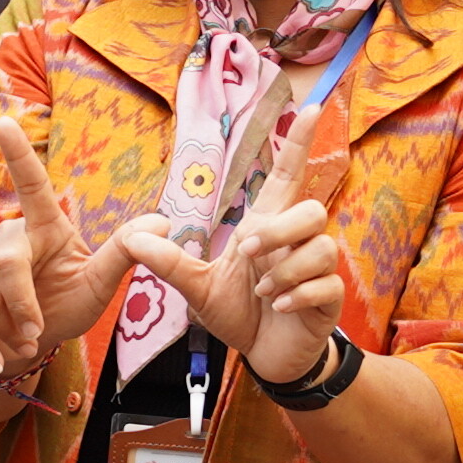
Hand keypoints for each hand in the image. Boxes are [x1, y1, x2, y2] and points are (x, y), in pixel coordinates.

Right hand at [0, 124, 145, 403]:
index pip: (32, 186)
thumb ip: (124, 253)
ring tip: (23, 340)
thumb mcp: (99, 282)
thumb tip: (164, 223)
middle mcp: (5, 233)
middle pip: (6, 264)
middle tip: (37, 332)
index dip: (18, 154)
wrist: (30, 337)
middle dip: (23, 306)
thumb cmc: (68, 301)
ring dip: (5, 329)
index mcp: (44, 226)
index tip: (4, 122)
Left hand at [110, 125, 359, 384]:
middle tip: (248, 253)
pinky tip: (280, 307)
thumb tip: (132, 237)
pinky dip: (299, 294)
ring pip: (321, 245)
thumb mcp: (197, 288)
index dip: (300, 143)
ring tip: (264, 291)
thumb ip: (170, 263)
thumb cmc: (239, 313)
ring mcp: (318, 269)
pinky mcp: (329, 298)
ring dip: (286, 269)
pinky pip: (327, 283)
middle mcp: (297, 242)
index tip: (310, 108)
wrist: (265, 355)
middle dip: (279, 230)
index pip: (289, 175)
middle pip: (310, 210)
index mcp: (269, 227)